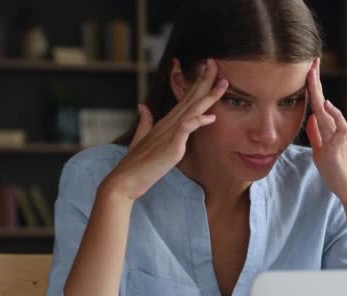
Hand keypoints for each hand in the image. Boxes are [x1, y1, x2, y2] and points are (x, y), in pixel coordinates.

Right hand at [100, 59, 227, 199]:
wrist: (124, 181)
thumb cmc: (135, 163)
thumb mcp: (141, 139)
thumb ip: (145, 122)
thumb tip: (143, 106)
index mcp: (164, 122)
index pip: (184, 99)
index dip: (196, 84)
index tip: (207, 70)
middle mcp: (168, 124)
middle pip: (190, 98)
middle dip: (204, 80)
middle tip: (215, 63)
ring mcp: (169, 133)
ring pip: (191, 109)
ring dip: (207, 96)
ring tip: (222, 84)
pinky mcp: (171, 146)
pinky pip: (186, 129)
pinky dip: (197, 121)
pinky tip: (210, 116)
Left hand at [305, 58, 346, 206]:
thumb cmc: (337, 171)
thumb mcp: (321, 150)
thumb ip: (316, 135)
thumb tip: (311, 119)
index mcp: (326, 130)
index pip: (317, 104)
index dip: (311, 87)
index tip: (306, 69)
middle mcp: (332, 129)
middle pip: (321, 101)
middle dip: (315, 81)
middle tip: (311, 60)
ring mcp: (337, 138)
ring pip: (328, 111)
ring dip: (320, 93)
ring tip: (313, 75)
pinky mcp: (340, 149)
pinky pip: (340, 129)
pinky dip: (335, 117)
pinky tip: (327, 106)